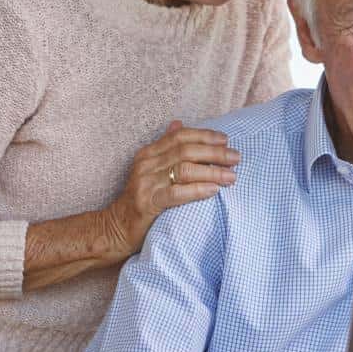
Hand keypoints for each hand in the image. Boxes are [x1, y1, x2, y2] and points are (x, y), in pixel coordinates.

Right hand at [104, 120, 238, 258]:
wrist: (116, 227)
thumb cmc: (142, 197)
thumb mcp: (150, 168)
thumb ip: (165, 147)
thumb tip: (178, 123)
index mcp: (149, 153)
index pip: (180, 136)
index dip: (204, 136)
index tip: (226, 140)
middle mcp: (147, 164)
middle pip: (186, 151)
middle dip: (215, 153)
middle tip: (236, 158)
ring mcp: (146, 183)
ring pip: (184, 170)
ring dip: (212, 172)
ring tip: (232, 176)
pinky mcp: (148, 203)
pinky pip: (176, 193)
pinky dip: (198, 190)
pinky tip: (214, 190)